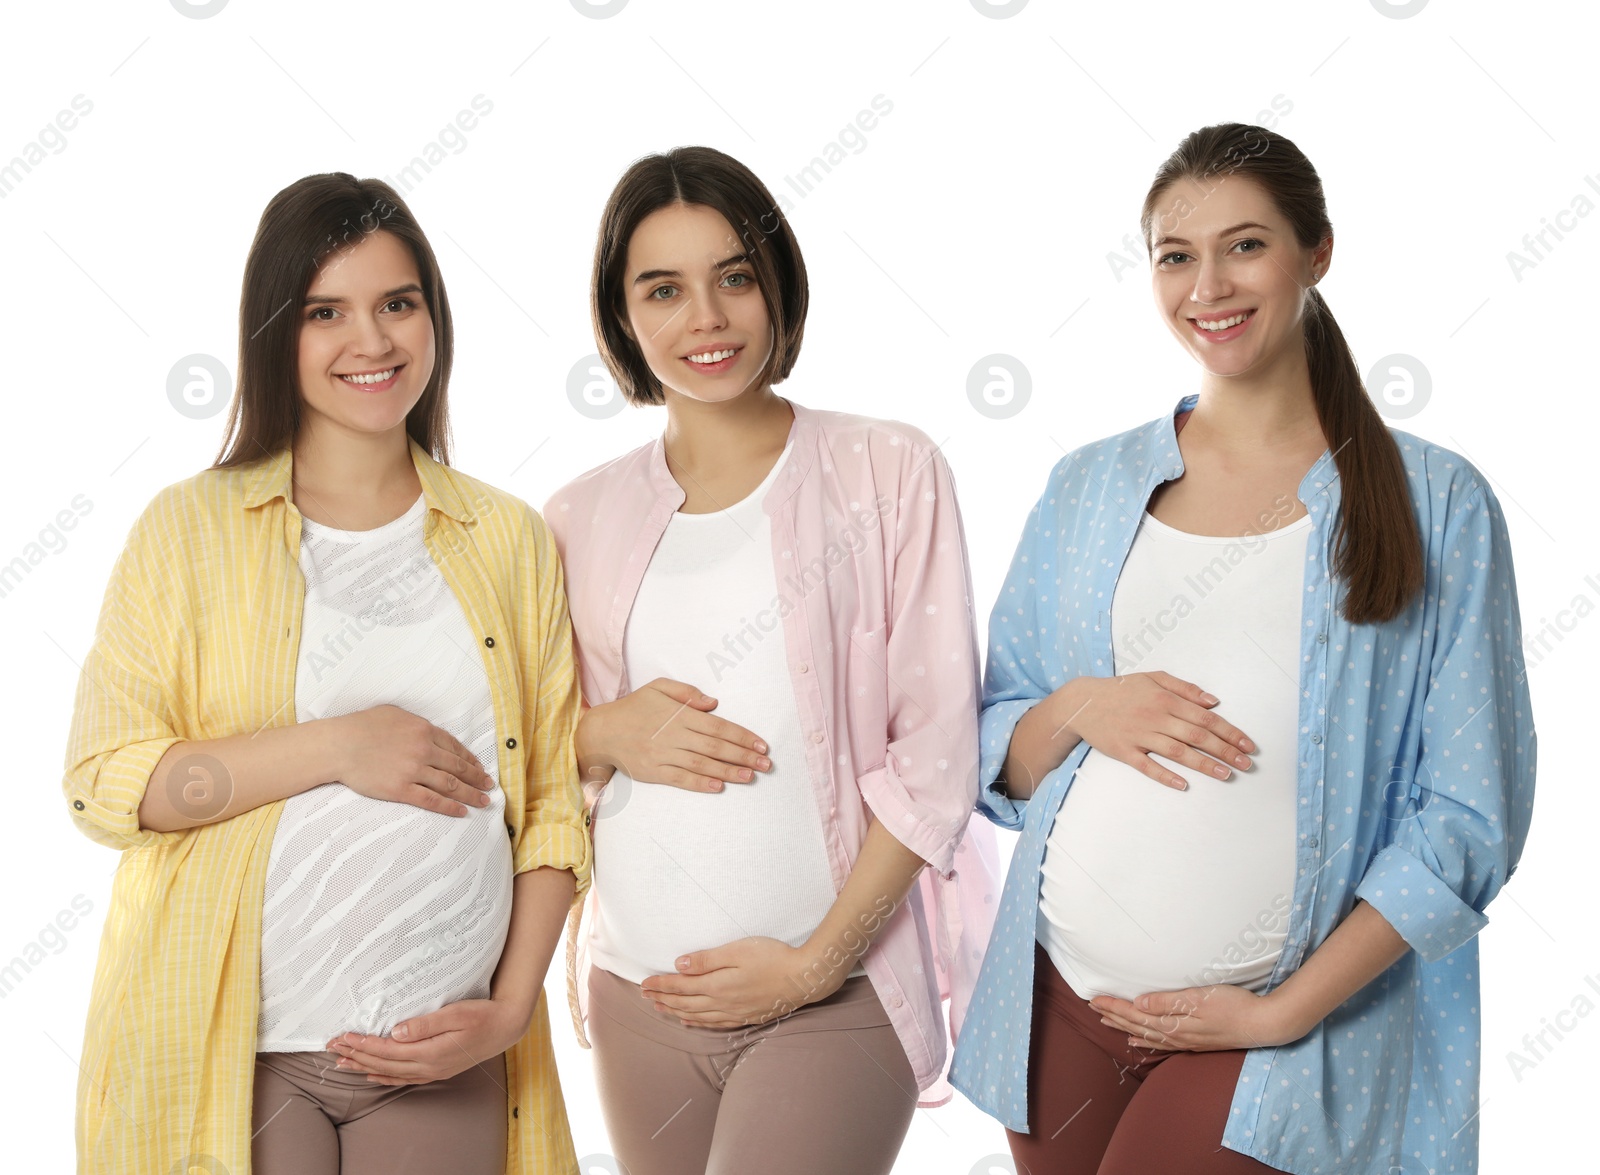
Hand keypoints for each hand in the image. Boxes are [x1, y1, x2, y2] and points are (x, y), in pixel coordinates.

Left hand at [324, 997, 526, 1086]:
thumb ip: (426, 1023)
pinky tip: (371, 1074)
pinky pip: (402, 1078)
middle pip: (384, 1064)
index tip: (344, 1035)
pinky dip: (383, 1076)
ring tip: (341, 1062)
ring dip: (363, 1066)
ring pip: (389, 1073)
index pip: (388, 1050)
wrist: (506, 1027)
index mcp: (431, 1052)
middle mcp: (428, 1067)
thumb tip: (396, 1032)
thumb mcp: (457, 1013)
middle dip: (356, 1055)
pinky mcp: (436, 1070)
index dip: (364, 1044)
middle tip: (332, 1046)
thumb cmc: (483, 1014)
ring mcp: (432, 1072)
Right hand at [330, 705, 495, 815]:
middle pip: (458, 767)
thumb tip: (427, 730)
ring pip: (450, 785)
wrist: (340, 745)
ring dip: (470, 794)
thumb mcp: (394, 714)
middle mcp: (424, 750)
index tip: (480, 768)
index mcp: (424, 730)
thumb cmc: (362, 726)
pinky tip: (462, 812)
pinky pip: (431, 800)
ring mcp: (413, 770)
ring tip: (483, 801)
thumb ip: (415, 723)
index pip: (455, 747)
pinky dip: (449, 807)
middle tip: (489, 786)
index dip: (471, 760)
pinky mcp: (401, 789)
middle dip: (477, 778)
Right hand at [580, 678, 770, 793]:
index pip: (718, 726)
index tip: (761, 744)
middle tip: (767, 764)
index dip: (742, 736)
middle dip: (743, 755)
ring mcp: (662, 755)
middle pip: (715, 747)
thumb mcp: (658, 687)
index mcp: (678, 715)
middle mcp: (673, 735)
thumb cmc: (634, 708)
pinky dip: (700, 783)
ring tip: (750, 776)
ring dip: (728, 771)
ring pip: (701, 764)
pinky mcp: (653, 772)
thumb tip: (714, 703)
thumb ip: (686, 692)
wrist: (601, 731)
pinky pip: (680, 779)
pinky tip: (719, 787)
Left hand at [640, 936, 836, 1026]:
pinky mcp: (745, 1017)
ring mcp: (733, 1013)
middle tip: (644, 995)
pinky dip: (696, 1023)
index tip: (644, 983)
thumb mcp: (738, 950)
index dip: (660, 984)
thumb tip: (679, 965)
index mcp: (717, 985)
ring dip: (674, 1011)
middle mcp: (721, 1003)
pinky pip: (713, 1024)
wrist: (804, 978)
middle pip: (684, 1002)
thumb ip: (707, 959)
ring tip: (659, 1007)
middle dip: (662, 998)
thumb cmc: (773, 957)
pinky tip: (689, 1021)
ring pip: (695, 1015)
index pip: (680, 986)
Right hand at [1065, 671, 1256, 790]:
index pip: (1205, 717)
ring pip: (1177, 752)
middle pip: (1197, 736)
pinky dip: (1165, 776)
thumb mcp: (1154, 678)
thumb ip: (1185, 688)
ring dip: (1204, 764)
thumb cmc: (1122, 690)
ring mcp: (1139, 735)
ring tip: (1226, 775)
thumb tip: (1214, 701)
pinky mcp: (1124, 751)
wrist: (1083, 702)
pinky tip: (1183, 785)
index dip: (1229, 731)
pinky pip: (1147, 766)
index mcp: (1165, 698)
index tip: (1247, 745)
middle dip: (1225, 750)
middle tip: (1247, 765)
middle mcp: (1155, 716)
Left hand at [1089, 983, 1308, 1052]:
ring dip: (1126, 1027)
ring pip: (1147, 1035)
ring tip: (1108, 1022)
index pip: (1135, 1014)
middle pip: (1137, 1025)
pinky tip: (1139, 1041)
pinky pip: (1161, 1042)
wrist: (1262, 1024)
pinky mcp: (1196, 1041)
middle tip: (1093, 1008)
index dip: (1114, 1007)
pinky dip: (1146, 1040)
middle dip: (1114, 1016)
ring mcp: (1186, 1040)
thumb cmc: (1232, 1005)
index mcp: (1173, 1022)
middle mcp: (1175, 1034)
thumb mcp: (1197, 998)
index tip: (1094, 999)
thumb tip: (1138, 1003)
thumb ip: (1167, 1002)